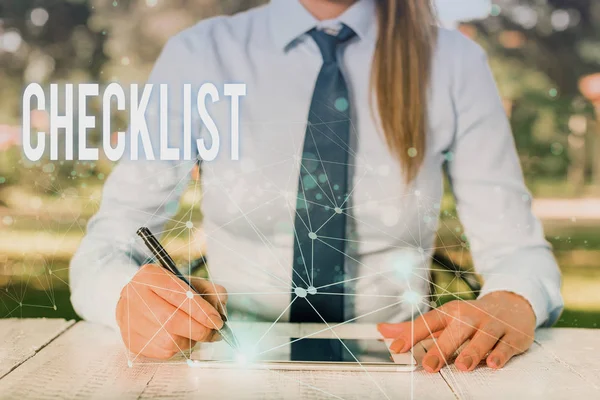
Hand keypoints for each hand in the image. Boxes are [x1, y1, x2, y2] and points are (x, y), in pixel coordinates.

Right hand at [116, 264, 227, 358]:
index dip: (201, 311)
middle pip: (172, 320)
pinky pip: (162, 352)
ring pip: (168, 340)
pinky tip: (178, 337)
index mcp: (150, 275)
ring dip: (189, 340)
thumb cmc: (167, 292)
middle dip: (200, 330)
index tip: (217, 321)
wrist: (136, 301)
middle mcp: (135, 296)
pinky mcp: (130, 340)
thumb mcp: (188, 282)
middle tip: (214, 333)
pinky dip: (177, 347)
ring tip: (193, 332)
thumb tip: (220, 306)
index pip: (179, 295)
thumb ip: (208, 291)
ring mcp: (129, 319)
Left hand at [378, 291, 535, 371]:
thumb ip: (414, 327)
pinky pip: (506, 345)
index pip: (428, 321)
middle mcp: (470, 317)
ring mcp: (492, 326)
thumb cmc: (472, 315)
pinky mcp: (513, 336)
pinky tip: (494, 363)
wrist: (512, 303)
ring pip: (482, 338)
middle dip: (442, 348)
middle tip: (430, 366)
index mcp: (451, 312)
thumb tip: (383, 330)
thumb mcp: (443, 318)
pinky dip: (501, 354)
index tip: (397, 348)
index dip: (411, 334)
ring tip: (463, 365)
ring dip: (472, 351)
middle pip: (455, 331)